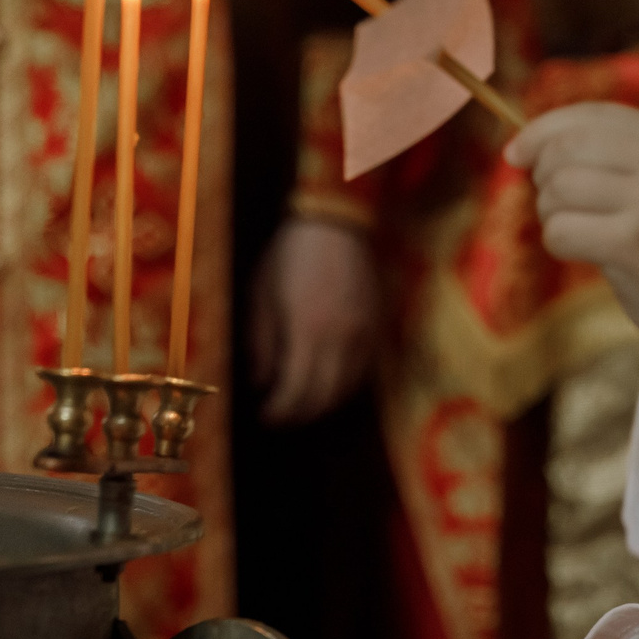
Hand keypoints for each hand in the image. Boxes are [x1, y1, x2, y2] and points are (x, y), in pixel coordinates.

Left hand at [249, 217, 380, 424]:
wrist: (337, 222)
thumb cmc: (290, 254)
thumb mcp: (261, 294)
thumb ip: (261, 343)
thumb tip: (260, 381)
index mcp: (308, 332)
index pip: (296, 393)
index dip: (279, 412)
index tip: (265, 415)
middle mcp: (341, 340)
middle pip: (325, 399)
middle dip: (301, 415)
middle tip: (282, 416)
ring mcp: (365, 334)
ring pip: (349, 388)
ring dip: (324, 403)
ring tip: (303, 402)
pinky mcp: (377, 326)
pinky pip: (364, 370)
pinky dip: (345, 384)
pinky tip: (328, 380)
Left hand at [505, 103, 638, 364]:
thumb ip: (601, 151)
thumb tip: (517, 149)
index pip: (585, 115)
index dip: (540, 131)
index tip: (516, 155)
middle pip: (562, 150)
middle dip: (545, 179)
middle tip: (566, 207)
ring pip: (556, 190)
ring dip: (553, 216)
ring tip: (587, 232)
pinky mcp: (634, 242)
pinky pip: (560, 231)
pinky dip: (560, 244)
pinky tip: (588, 254)